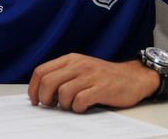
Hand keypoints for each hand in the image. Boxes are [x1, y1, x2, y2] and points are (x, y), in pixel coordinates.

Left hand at [28, 53, 159, 112]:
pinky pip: (80, 101)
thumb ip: (63, 74)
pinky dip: (78, 109)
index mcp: (71, 59)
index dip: (33, 88)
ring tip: (72, 105)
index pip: (41, 71)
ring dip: (63, 105)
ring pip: (62, 92)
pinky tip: (84, 107)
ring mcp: (90, 76)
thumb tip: (40, 90)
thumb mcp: (82, 68)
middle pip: (48, 82)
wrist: (134, 77)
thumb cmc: (105, 76)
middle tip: (52, 105)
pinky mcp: (101, 88)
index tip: (35, 100)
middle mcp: (79, 64)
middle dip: (45, 98)